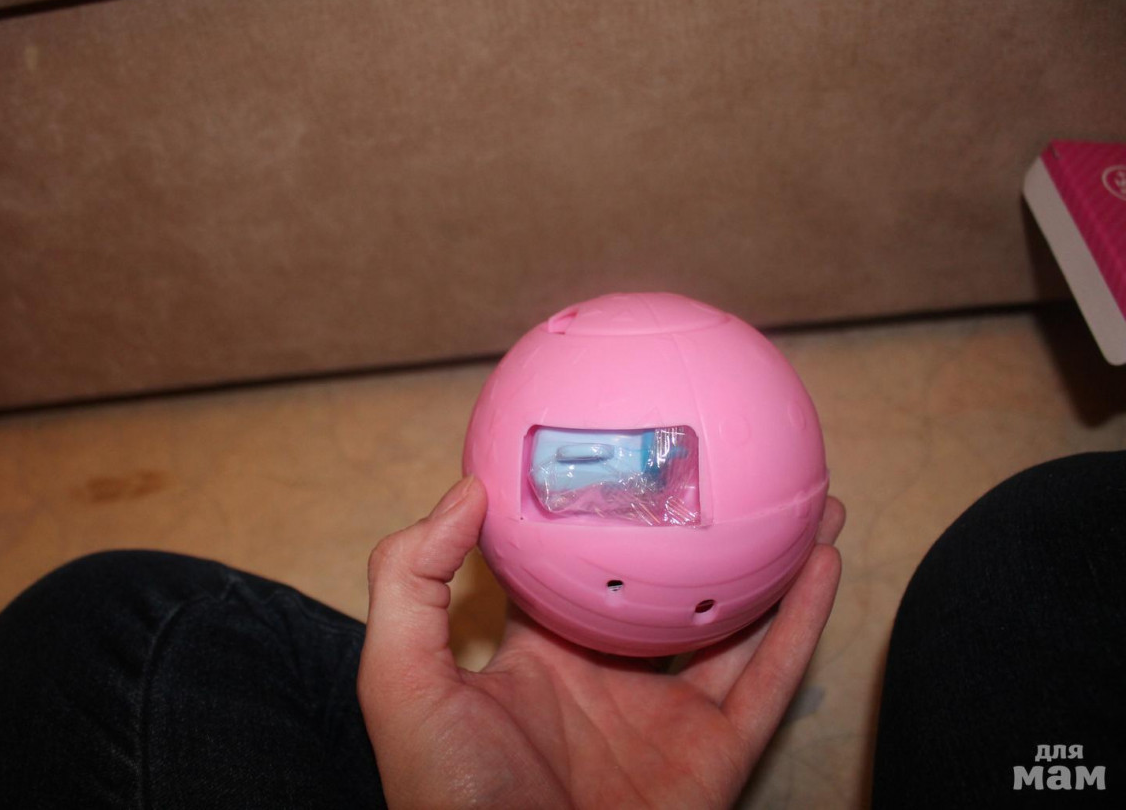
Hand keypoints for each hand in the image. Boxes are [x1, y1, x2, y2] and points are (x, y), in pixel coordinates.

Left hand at [358, 477, 843, 808]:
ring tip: (804, 496)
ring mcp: (667, 716)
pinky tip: (824, 560)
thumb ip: (413, 582)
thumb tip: (467, 488)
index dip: (593, 512)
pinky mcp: (716, 753)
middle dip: (697, 531)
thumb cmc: (449, 796)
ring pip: (735, 623)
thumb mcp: (402, 678)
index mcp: (540, 656)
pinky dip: (803, 620)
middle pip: (667, 587)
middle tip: (726, 463)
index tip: (617, 450)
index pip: (571, 567)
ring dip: (772, 561)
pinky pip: (770, 677)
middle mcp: (609, 677)